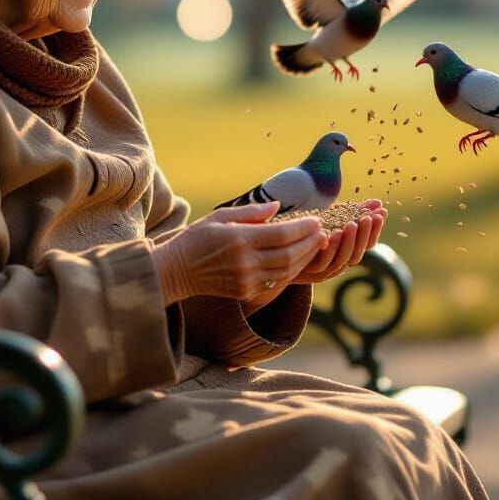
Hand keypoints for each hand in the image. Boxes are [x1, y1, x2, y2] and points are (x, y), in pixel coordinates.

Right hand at [152, 201, 327, 307]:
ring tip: (314, 245)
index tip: (316, 220)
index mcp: (239, 239)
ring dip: (305, 258)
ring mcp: (247, 280)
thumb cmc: (197, 238)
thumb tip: (279, 208)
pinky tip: (298, 260)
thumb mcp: (220, 216)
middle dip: (310, 243)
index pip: (282, 234)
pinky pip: (277, 282)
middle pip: (289, 254)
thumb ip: (252, 212)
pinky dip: (292, 271)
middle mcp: (245, 262)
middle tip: (322, 232)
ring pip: (287, 271)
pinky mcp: (246, 291)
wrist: (177, 270)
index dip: (303, 228)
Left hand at [290, 199, 386, 284]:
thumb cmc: (307, 228)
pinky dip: (328, 250)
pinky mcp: (306, 270)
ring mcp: (323, 269)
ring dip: (348, 242)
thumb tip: (378, 203)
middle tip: (366, 218)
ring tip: (351, 224)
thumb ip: (353, 211)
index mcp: (345, 250)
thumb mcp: (331, 217)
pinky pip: (322, 263)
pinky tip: (330, 233)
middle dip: (364, 235)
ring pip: (342, 261)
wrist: (277, 246)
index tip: (381, 213)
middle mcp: (337, 262)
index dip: (375, 230)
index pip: (367, 244)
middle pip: (357, 254)